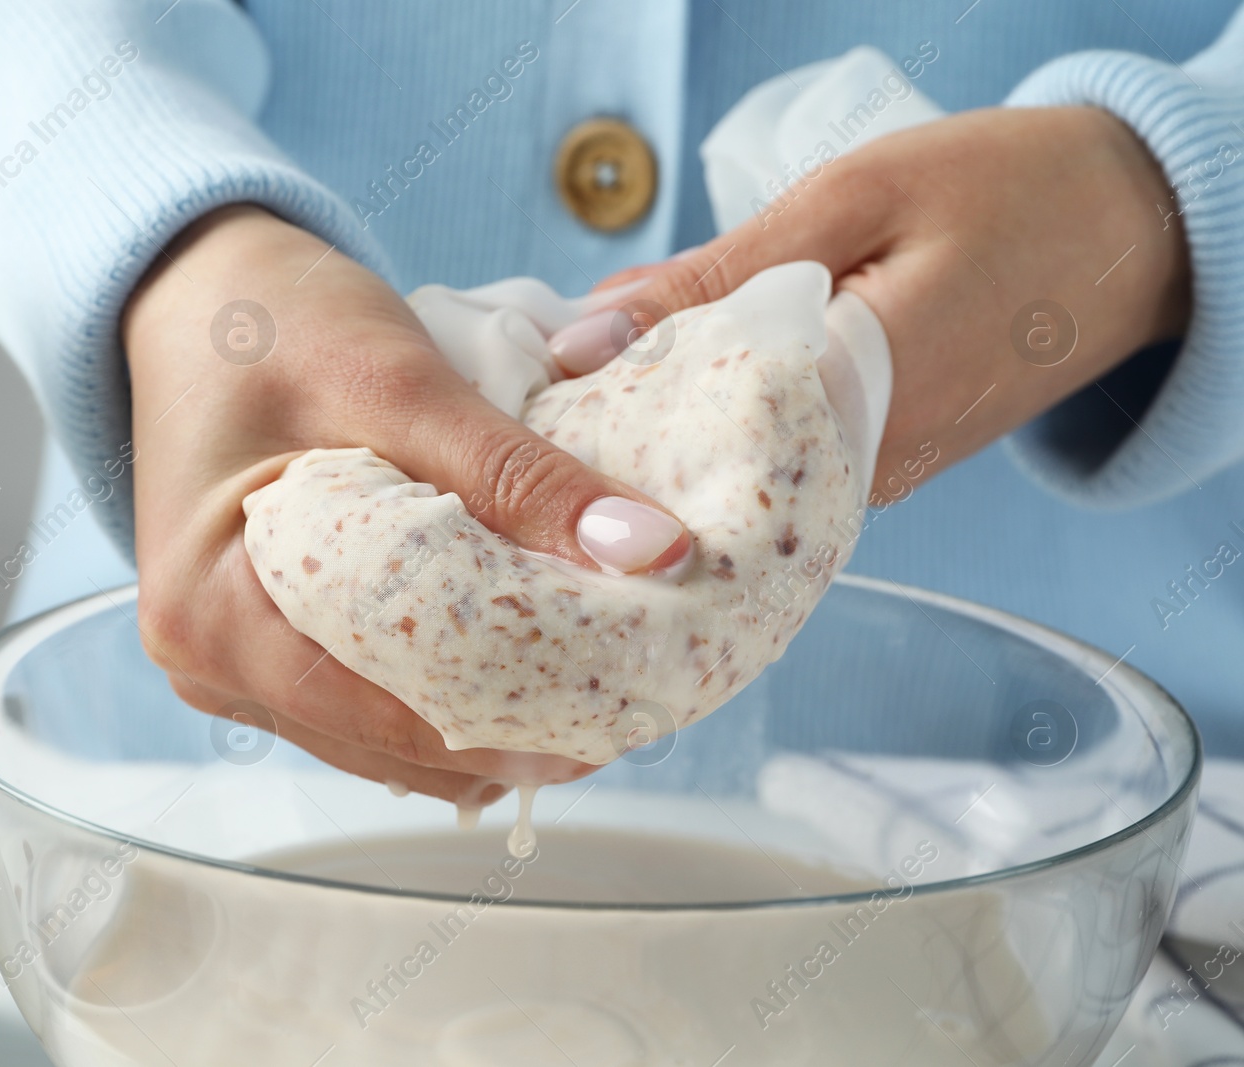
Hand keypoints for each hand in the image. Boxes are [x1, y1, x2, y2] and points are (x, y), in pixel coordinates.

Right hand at [123, 205, 688, 801]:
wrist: (198, 291)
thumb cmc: (274, 323)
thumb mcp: (402, 385)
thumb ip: (519, 474)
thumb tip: (648, 551)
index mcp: (211, 611)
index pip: (384, 715)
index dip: (511, 722)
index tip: (617, 712)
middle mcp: (206, 659)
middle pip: (386, 743)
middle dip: (507, 728)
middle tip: (621, 701)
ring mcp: (227, 660)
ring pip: (379, 737)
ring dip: (478, 718)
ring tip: (582, 685)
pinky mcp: (258, 643)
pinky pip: (362, 704)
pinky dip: (439, 690)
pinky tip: (511, 664)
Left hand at [551, 107, 1191, 497]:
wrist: (1134, 231)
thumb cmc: (1005, 193)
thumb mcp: (851, 200)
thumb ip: (719, 274)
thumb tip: (589, 334)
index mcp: (862, 402)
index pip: (694, 446)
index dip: (603, 427)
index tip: (537, 402)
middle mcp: (868, 470)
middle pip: (707, 478)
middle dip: (623, 444)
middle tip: (546, 410)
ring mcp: (878, 478)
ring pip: (738, 477)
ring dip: (670, 437)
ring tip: (594, 403)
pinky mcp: (883, 466)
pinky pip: (778, 464)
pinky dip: (721, 430)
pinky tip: (675, 398)